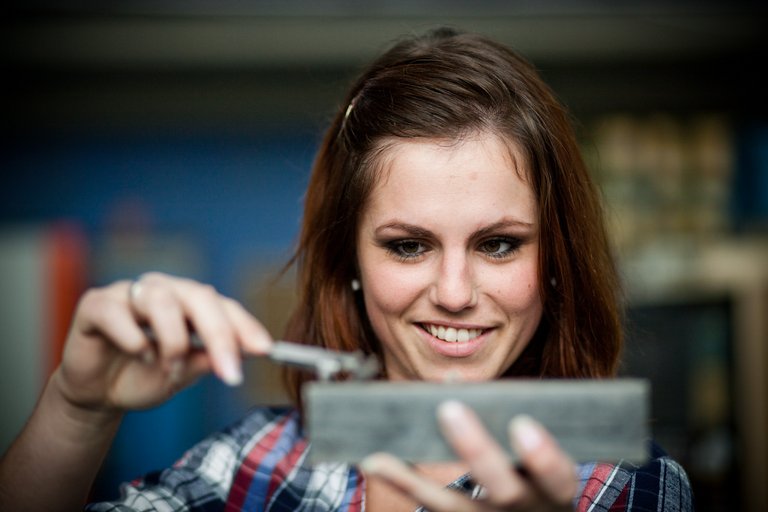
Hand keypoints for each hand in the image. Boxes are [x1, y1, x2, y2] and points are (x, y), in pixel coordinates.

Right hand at [52, 272, 272, 412]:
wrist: (96, 395)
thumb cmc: (143, 376)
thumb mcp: (182, 375)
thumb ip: (207, 361)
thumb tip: (242, 354)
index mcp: (190, 303)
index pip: (224, 306)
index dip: (246, 327)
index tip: (265, 350)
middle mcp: (164, 290)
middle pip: (199, 297)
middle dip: (220, 334)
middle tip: (230, 371)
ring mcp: (129, 294)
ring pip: (161, 300)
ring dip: (173, 340)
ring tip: (169, 369)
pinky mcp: (96, 304)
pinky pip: (117, 312)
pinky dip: (132, 337)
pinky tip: (138, 354)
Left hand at [361, 401, 577, 510]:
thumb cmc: (536, 480)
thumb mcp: (539, 459)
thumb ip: (507, 422)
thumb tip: (454, 378)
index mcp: (554, 490)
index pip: (557, 476)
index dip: (542, 456)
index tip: (521, 424)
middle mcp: (526, 511)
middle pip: (504, 491)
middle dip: (476, 450)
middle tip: (450, 410)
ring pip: (452, 508)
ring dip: (415, 481)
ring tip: (381, 455)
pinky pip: (433, 507)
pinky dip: (403, 483)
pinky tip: (375, 461)